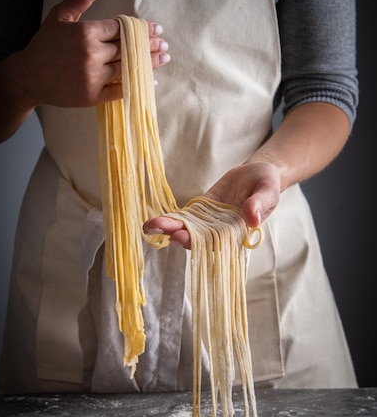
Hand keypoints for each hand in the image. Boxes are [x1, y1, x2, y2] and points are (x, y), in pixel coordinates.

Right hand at [11, 0, 169, 108]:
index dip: (142, 28)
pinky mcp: (92, 96)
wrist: (28, 77)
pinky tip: (151, 81)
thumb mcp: (61, 14)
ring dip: (150, 64)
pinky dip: (137, 85)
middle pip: (129, 48)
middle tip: (165, 44)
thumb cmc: (45, 44)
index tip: (157, 29)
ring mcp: (92, 77)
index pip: (122, 29)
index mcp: (86, 32)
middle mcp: (91, 54)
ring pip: (128, 68)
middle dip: (151, 45)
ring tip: (164, 58)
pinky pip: (121, 90)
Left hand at [143, 161, 280, 248]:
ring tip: (148, 225)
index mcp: (237, 232)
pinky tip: (153, 220)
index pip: (215, 243)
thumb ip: (259, 204)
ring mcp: (209, 220)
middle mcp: (220, 231)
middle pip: (195, 237)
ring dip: (168, 227)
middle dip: (175, 233)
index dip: (197, 243)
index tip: (181, 237)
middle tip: (157, 228)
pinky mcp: (201, 209)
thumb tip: (252, 219)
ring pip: (186, 227)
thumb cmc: (267, 184)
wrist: (258, 173)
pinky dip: (171, 218)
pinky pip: (185, 216)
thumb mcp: (268, 190)